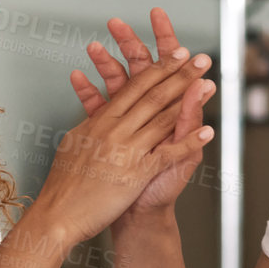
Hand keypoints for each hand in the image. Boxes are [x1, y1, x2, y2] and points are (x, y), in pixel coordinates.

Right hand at [31, 36, 212, 244]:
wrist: (60, 214)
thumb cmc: (65, 183)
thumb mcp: (75, 141)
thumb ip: (94, 121)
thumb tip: (105, 109)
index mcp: (101, 120)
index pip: (135, 86)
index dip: (159, 67)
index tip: (177, 52)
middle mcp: (114, 129)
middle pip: (153, 94)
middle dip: (180, 73)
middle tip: (200, 58)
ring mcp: (127, 149)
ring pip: (163, 117)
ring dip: (188, 99)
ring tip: (208, 83)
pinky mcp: (136, 172)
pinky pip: (169, 153)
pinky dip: (189, 142)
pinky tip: (207, 132)